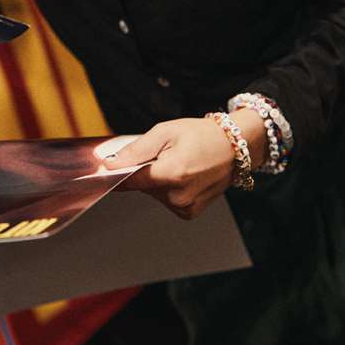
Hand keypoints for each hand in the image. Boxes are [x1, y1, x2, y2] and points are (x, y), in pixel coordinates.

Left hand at [112, 117, 244, 219]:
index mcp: (171, 173)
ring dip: (158, 180)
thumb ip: (136, 150)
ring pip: (153, 193)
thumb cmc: (203, 135)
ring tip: (178, 163)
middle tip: (162, 154)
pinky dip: (169, 189)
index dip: (116, 172)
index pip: (129, 181)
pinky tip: (183, 176)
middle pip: (142, 186)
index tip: (108, 166)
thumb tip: (109, 164)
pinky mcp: (189, 213)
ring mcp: (185, 207)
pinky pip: (166, 201)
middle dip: (144, 170)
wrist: (235, 147)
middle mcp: (178, 196)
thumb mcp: (165, 132)